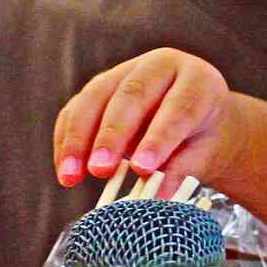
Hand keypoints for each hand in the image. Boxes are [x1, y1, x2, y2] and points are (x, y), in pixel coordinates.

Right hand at [51, 48, 240, 188]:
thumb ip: (180, 171)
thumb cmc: (199, 138)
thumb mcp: (201, 153)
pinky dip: (66, 141)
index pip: (177, 108)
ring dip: (78, 139)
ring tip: (71, 176)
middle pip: (132, 96)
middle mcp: (159, 66)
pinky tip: (65, 169)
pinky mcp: (98, 87)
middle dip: (112, 136)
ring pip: (95, 98)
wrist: (194, 119)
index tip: (141, 170)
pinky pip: (75, 110)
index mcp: (196, 80)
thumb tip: (156, 200)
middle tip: (100, 170)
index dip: (158, 139)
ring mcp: (124, 72)